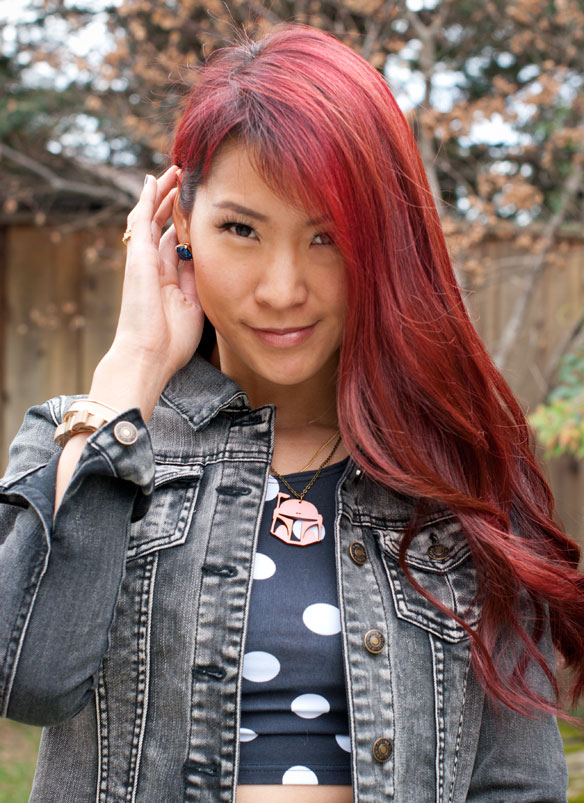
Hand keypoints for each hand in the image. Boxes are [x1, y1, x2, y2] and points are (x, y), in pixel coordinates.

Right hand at [107, 165, 203, 385]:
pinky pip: (141, 220)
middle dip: (175, 204)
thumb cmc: (171, 341)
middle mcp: (153, 267)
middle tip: (188, 182)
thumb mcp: (195, 307)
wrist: (149, 355)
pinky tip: (154, 180)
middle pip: (163, 226)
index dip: (187, 225)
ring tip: (175, 172)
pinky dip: (147, 199)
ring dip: (163, 194)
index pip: (176, 244)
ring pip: (151, 217)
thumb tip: (210, 261)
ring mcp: (142, 260)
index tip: (200, 209)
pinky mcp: (137, 256)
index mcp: (167, 280)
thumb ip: (199, 282)